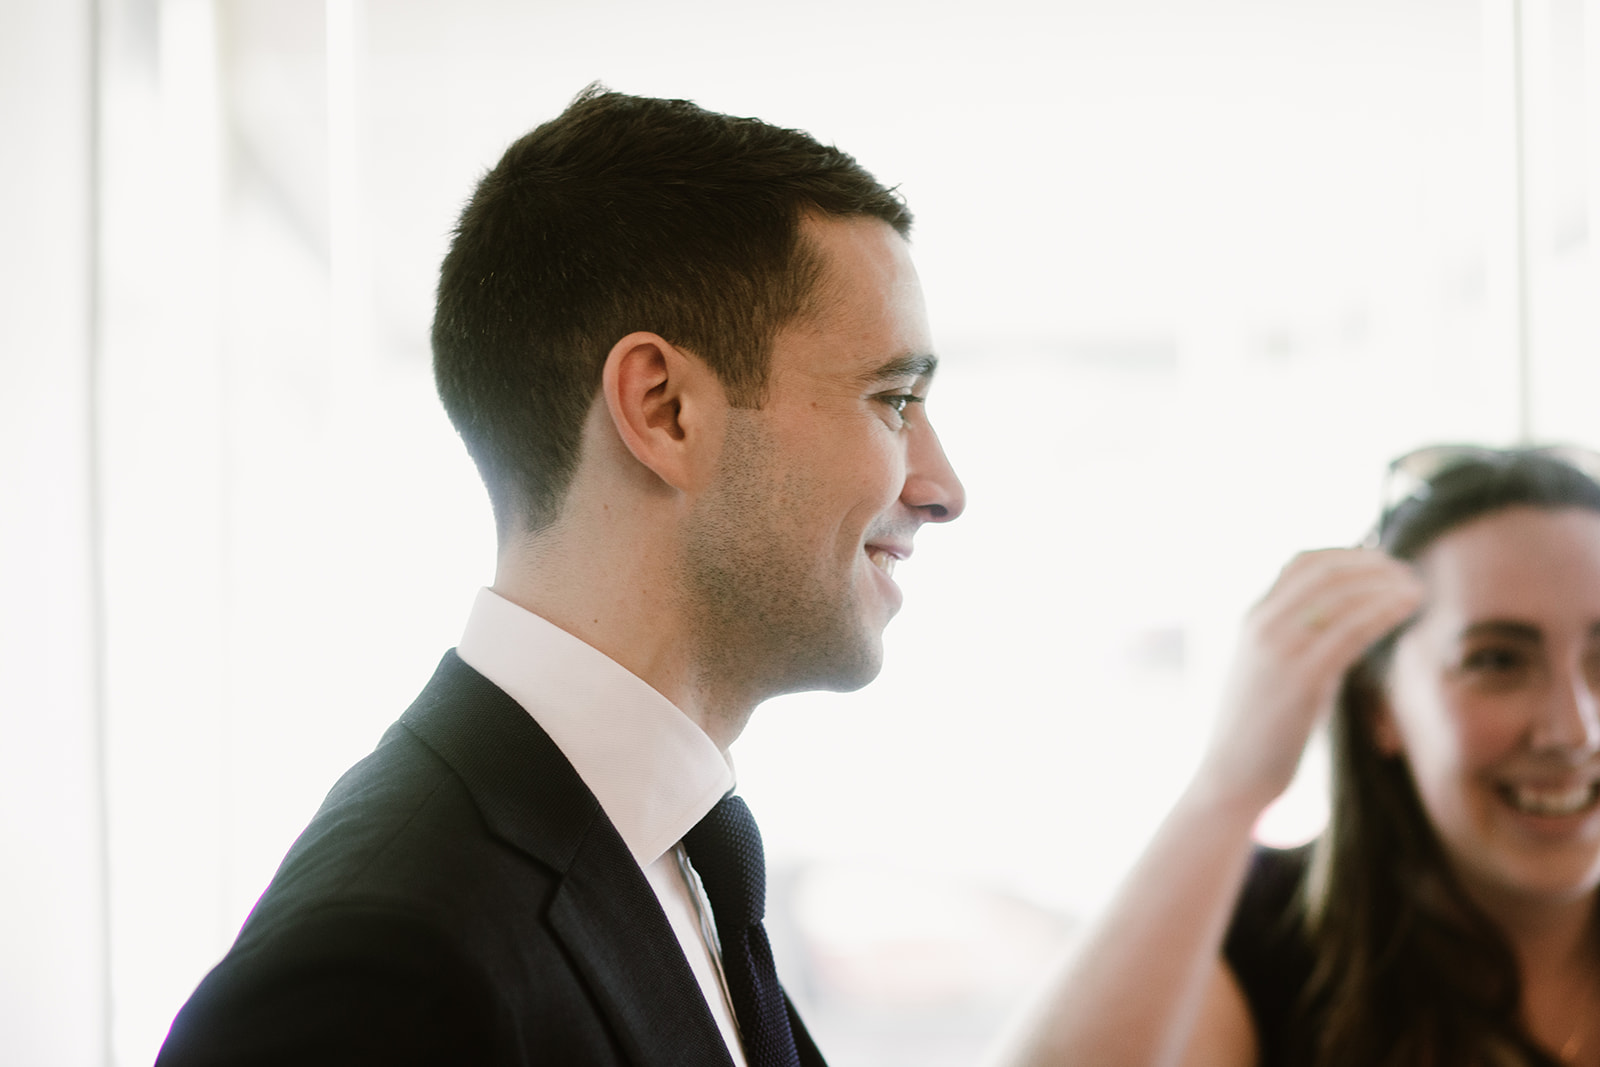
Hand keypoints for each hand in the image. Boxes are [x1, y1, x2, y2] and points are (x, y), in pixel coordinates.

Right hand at [1198, 548, 1424, 808]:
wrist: (1232, 775)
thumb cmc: (1258, 729)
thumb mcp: (1271, 671)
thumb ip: (1300, 641)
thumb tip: (1348, 625)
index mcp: (1251, 620)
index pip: (1299, 562)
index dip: (1345, 555)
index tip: (1381, 563)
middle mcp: (1261, 625)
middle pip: (1323, 570)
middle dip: (1371, 564)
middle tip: (1407, 572)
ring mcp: (1279, 649)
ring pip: (1341, 594)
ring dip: (1385, 584)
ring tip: (1417, 589)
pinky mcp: (1302, 678)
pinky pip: (1351, 629)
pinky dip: (1384, 610)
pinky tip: (1406, 607)